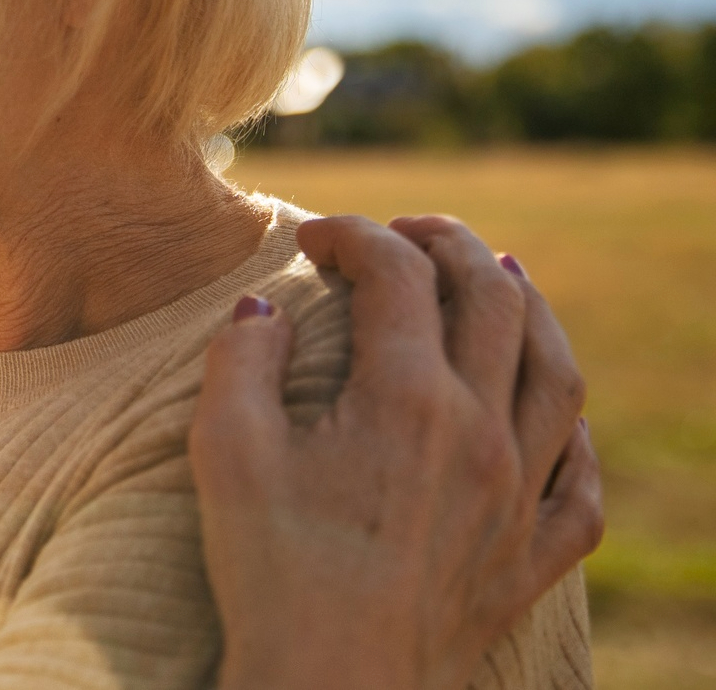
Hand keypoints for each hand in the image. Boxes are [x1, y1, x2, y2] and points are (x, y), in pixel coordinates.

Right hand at [191, 215, 602, 689]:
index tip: (309, 240)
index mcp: (405, 398)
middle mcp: (480, 434)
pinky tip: (553, 418)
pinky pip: (581, 484)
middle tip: (404, 232)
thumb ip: (241, 360)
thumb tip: (263, 308)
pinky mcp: (528, 560)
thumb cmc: (269, 572)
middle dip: (449, 244)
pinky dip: (573, 434)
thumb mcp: (224, 452)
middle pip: (495, 298)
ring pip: (559, 374)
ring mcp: (515, 497)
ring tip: (500, 279)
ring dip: (532, 310)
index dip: (351, 235)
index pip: (395, 273)